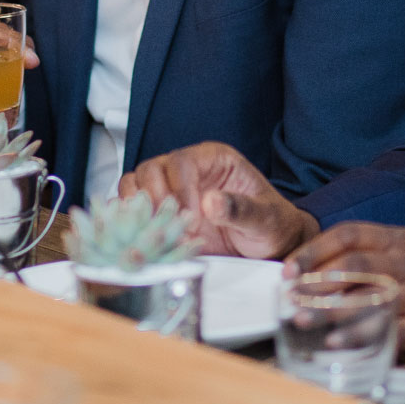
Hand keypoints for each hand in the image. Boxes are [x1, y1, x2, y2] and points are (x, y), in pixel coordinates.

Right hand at [118, 142, 318, 259]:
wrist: (268, 245)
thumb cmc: (271, 224)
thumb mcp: (265, 218)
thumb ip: (241, 209)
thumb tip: (211, 202)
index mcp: (214, 158)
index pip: (181, 162)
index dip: (181, 190)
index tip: (191, 218)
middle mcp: (188, 169)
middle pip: (151, 170)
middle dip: (155, 200)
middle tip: (169, 228)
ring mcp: (171, 190)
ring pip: (135, 184)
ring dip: (139, 211)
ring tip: (156, 234)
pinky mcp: (162, 212)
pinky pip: (133, 208)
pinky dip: (133, 222)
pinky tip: (146, 239)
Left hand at [287, 223, 404, 354]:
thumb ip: (380, 250)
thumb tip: (329, 264)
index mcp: (402, 239)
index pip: (350, 235)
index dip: (315, 250)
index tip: (289, 268)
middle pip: (354, 266)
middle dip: (316, 282)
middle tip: (290, 298)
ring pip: (369, 297)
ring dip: (331, 311)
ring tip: (303, 322)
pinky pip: (393, 331)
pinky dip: (363, 339)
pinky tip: (339, 347)